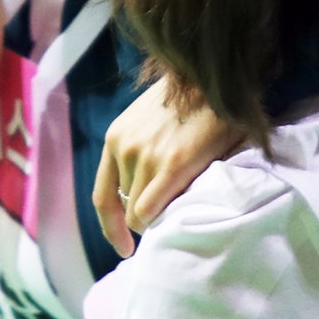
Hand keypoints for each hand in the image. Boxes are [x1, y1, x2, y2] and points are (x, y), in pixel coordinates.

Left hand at [93, 75, 247, 256]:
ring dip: (156, 220)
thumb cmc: (192, 98)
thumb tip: (145, 188)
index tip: (123, 245)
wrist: (215, 74)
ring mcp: (146, 157)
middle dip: (141, 221)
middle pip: (123, 208)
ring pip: (138, 214)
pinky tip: (175, 221)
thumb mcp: (150, 119)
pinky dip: (159, 222)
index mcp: (116, 138)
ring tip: (179, 212)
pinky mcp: (172, 164)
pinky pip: (151, 210)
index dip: (110, 227)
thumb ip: (140, 149)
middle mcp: (124, 148)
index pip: (102, 197)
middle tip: (166, 223)